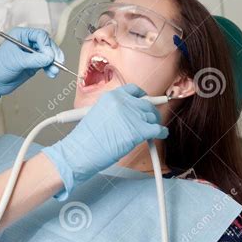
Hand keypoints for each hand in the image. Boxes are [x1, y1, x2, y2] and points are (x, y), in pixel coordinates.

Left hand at [0, 27, 64, 103]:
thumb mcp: (16, 61)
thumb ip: (34, 59)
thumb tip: (50, 57)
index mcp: (21, 35)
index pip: (40, 35)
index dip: (47, 45)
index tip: (49, 56)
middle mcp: (28, 42)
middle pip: (47, 44)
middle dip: (53, 54)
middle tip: (58, 63)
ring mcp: (32, 53)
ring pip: (48, 54)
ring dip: (54, 62)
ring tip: (54, 71)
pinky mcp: (34, 64)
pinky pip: (46, 63)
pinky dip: (51, 67)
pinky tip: (52, 73)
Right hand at [43, 84, 168, 199]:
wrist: (79, 151)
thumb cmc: (85, 139)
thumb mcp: (96, 113)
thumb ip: (115, 110)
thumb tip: (129, 114)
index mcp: (111, 96)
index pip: (134, 90)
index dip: (142, 97)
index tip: (145, 101)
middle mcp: (122, 102)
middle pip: (146, 104)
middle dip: (150, 112)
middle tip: (151, 119)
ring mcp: (131, 115)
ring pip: (153, 117)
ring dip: (154, 124)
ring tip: (152, 130)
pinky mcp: (138, 131)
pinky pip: (158, 129)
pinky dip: (161, 132)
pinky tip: (160, 135)